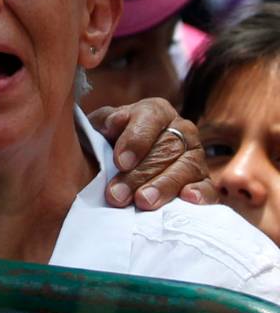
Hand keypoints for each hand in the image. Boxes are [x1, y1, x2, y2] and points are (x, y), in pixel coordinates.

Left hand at [91, 100, 213, 209]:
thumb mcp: (103, 128)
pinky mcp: (205, 181)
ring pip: (185, 168)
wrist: (127, 165)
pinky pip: (209, 187)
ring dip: (163, 186)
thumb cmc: (113, 143)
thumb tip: (112, 124)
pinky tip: (187, 199)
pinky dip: (201, 193)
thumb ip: (104, 122)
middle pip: (165, 149)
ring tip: (143, 201)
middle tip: (118, 195)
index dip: (136, 140)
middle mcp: (181, 130)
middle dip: (140, 173)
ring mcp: (196, 156)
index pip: (150, 119)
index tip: (120, 161)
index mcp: (156, 112)